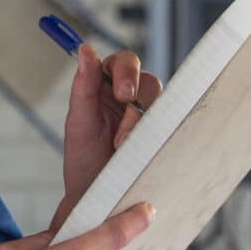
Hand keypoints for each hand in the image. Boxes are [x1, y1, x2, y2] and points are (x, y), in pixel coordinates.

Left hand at [50, 44, 161, 233]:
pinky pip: (172, 124)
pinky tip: (146, 150)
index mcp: (105, 86)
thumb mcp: (78, 123)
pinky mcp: (163, 135)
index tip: (122, 93)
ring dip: (144, 122)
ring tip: (124, 147)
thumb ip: (83, 86)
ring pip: (161, 102)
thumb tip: (85, 49)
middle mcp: (129, 98)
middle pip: (147, 80)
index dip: (126, 72)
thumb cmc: (83, 161)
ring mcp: (148, 117)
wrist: (97, 200)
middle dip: (139, 97)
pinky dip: (161, 134)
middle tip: (127, 121)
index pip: (122, 63)